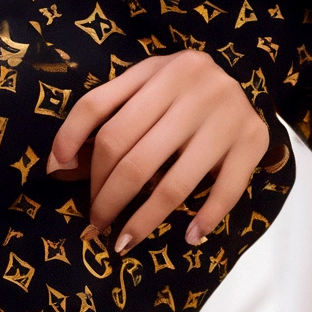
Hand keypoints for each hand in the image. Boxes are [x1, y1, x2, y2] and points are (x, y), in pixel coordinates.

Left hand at [46, 51, 272, 250]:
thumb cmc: (180, 90)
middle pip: (134, 157)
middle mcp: (198, 88)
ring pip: (173, 184)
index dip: (72, 146)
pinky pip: (225, 192)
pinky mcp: (254, 142)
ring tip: (123, 242)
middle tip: (94, 223)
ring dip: (143, 221)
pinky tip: (189, 237)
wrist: (246, 82)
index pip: (102, 115)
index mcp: (161, 69)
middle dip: (106, 198)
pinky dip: (204, 219)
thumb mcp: (143, 85)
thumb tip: (57, 166)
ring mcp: (229, 116)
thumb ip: (101, 114)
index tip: (57, 178)